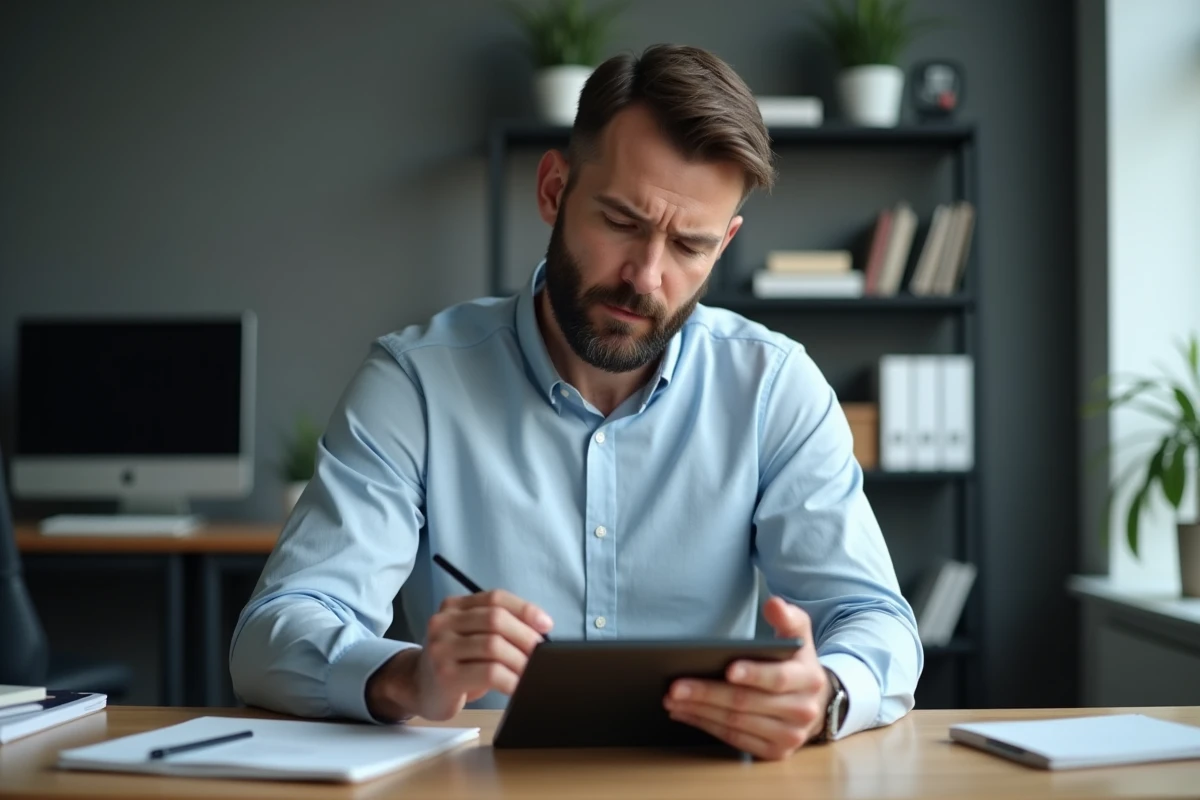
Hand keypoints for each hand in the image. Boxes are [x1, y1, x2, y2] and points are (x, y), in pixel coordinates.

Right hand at [367, 589, 552, 721]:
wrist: (418, 688)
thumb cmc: (455, 662)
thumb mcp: (471, 636)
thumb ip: (497, 628)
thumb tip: (540, 633)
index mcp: (453, 606)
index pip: (495, 598)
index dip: (525, 609)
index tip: (546, 624)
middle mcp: (443, 622)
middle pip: (496, 620)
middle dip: (526, 637)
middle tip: (541, 654)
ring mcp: (441, 648)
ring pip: (494, 646)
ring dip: (521, 660)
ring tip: (533, 672)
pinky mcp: (445, 675)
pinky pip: (489, 673)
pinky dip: (511, 680)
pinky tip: (519, 687)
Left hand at [663, 596, 831, 760]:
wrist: (815, 703)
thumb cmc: (797, 664)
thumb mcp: (799, 638)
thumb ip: (788, 618)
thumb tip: (774, 604)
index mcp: (809, 679)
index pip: (779, 678)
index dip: (753, 674)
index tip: (727, 669)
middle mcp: (802, 711)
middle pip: (746, 703)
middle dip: (708, 694)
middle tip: (676, 686)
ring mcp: (789, 736)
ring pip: (736, 724)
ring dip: (700, 711)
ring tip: (672, 699)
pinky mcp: (774, 752)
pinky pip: (734, 739)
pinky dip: (706, 726)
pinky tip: (685, 713)